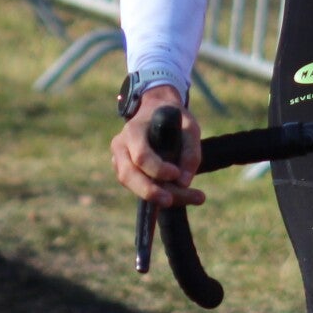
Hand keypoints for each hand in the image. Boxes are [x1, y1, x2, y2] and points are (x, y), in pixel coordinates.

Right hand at [110, 85, 203, 208]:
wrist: (156, 110)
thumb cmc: (173, 118)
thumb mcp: (190, 127)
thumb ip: (190, 153)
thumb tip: (184, 182)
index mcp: (134, 130)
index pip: (140, 155)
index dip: (158, 169)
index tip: (177, 173)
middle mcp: (121, 145)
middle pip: (127, 175)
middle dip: (150, 191)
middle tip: (171, 202)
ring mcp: (119, 160)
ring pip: (130, 185)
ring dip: (158, 196)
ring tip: (193, 198)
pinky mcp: (125, 171)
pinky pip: (137, 188)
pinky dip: (158, 194)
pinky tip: (181, 195)